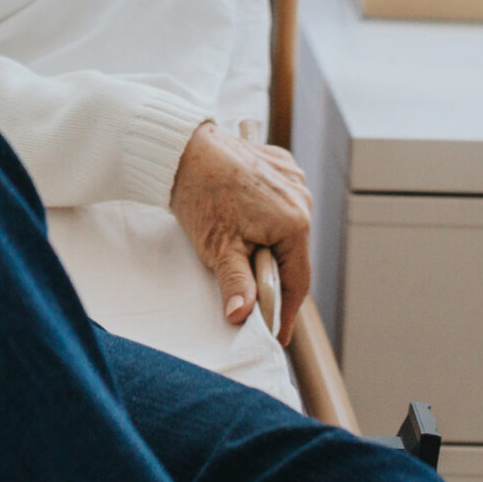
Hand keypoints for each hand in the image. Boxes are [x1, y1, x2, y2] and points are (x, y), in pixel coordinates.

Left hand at [166, 121, 311, 344]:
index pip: (297, 281)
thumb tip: (243, 316)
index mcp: (295, 222)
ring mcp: (293, 178)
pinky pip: (281, 201)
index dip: (285, 311)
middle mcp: (302, 198)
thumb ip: (236, 284)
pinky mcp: (281, 165)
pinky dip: (266, 216)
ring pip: (287, 228)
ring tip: (242, 250)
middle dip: (273, 275)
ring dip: (269, 244)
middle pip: (293, 254)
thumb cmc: (199, 194)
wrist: (180, 147)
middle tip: (252, 294)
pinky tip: (243, 217)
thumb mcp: (217, 247)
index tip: (277, 334)